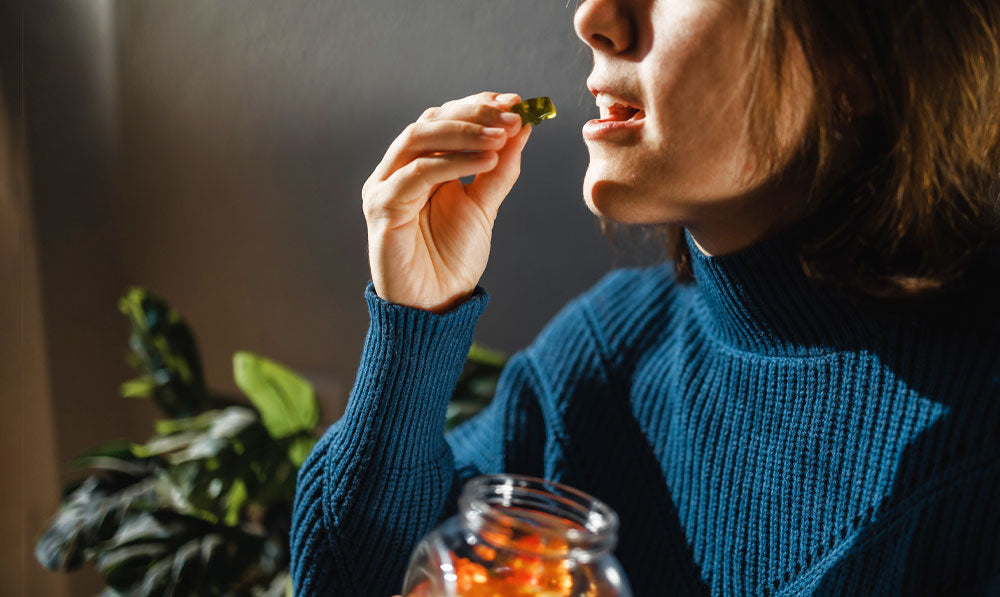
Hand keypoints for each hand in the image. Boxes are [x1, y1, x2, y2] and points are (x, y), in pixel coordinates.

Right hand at [362, 91, 531, 312]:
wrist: (436, 305)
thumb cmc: (453, 258)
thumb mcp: (484, 205)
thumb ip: (499, 167)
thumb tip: (523, 124)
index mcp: (417, 164)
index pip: (443, 119)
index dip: (477, 106)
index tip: (515, 102)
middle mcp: (396, 170)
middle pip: (430, 122)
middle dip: (473, 114)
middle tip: (512, 115)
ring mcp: (384, 187)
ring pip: (418, 139)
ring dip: (464, 132)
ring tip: (502, 135)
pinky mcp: (381, 208)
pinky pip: (417, 175)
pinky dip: (453, 163)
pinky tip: (488, 160)